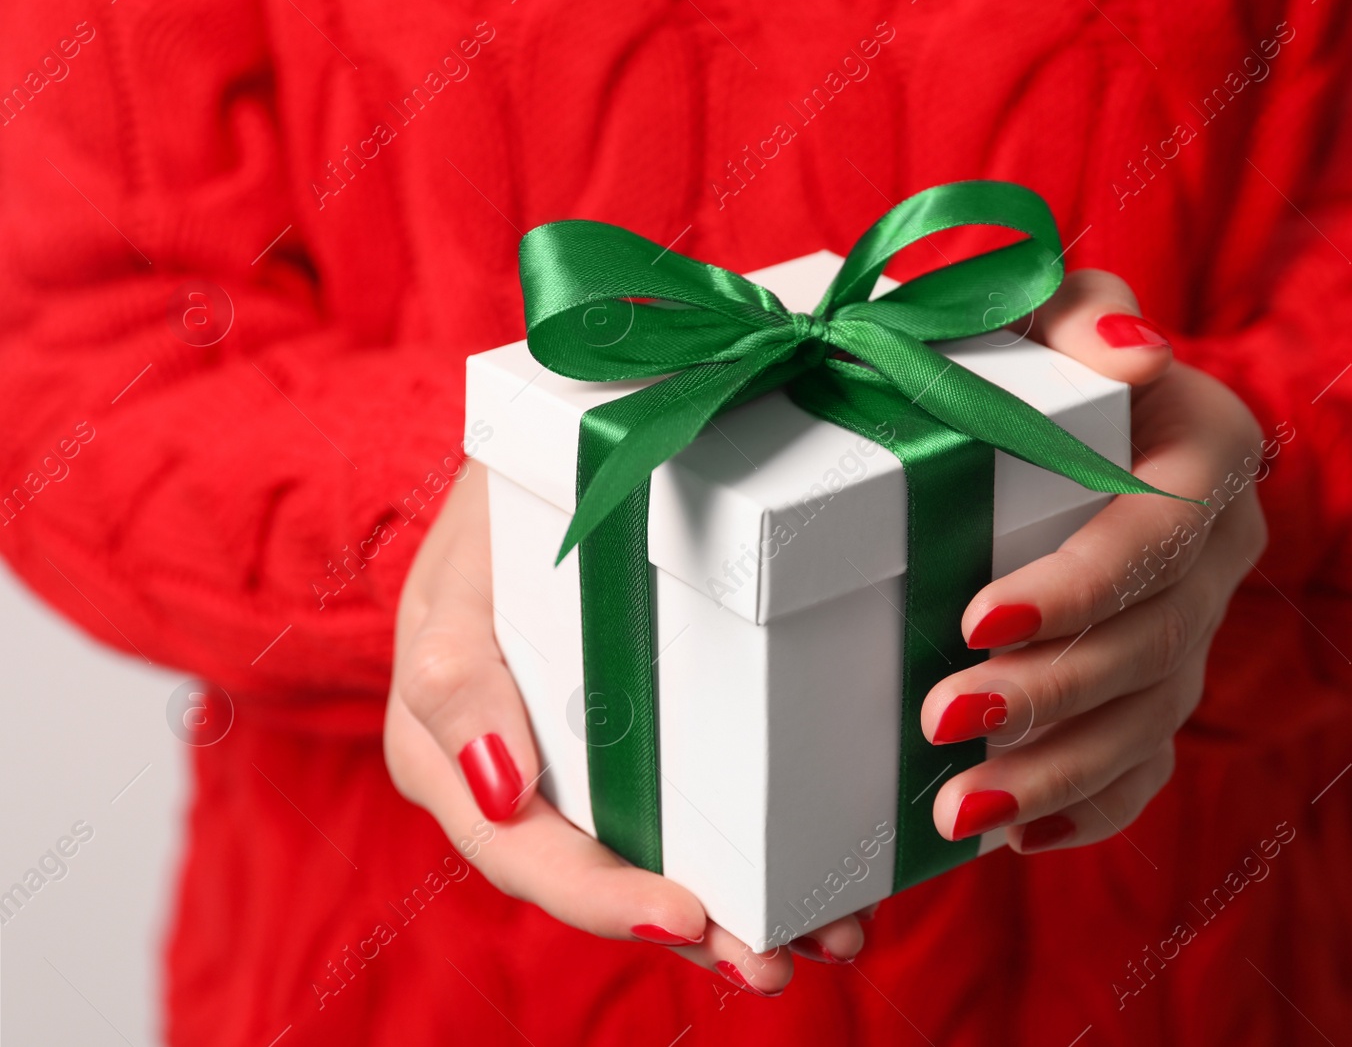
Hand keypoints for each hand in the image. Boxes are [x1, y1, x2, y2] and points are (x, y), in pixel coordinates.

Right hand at [384, 465, 864, 996]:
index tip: (685, 921)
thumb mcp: (457, 574)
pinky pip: (690, 817)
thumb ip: (453, 675)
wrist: (544, 461)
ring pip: (655, 863)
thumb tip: (495, 792)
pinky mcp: (636, 751)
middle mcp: (515, 787)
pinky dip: (754, 857)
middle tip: (777, 960)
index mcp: (451, 761)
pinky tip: (826, 886)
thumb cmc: (494, 513)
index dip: (602, 898)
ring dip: (740, 914)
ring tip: (829, 937)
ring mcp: (579, 772)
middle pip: (601, 881)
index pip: (524, 853)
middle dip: (693, 931)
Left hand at [920, 269, 1268, 851]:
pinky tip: (1012, 838)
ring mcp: (1192, 632)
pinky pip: (1140, 771)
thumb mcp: (1041, 307)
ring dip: (1054, 774)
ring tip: (957, 811)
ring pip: (1145, 722)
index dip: (1081, 585)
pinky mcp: (1157, 691)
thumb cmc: (1029, 357)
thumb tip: (1129, 357)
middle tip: (943, 721)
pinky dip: (1081, 810)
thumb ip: (1077, 308)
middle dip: (1049, 694)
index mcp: (1207, 453)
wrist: (1057, 422)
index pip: (1158, 531)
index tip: (979, 619)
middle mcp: (1217, 552)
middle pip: (1150, 642)